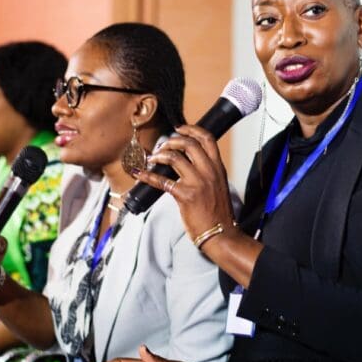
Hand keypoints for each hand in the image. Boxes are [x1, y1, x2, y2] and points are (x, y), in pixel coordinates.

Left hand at [139, 125, 239, 245]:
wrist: (221, 234)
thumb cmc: (218, 213)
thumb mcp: (219, 186)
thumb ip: (207, 172)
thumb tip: (188, 162)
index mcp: (218, 168)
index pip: (207, 139)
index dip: (191, 129)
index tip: (179, 128)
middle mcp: (209, 172)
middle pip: (189, 144)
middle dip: (172, 141)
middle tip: (162, 145)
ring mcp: (197, 183)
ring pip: (174, 158)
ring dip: (159, 155)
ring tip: (152, 159)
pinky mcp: (185, 195)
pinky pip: (162, 180)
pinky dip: (148, 176)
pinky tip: (140, 174)